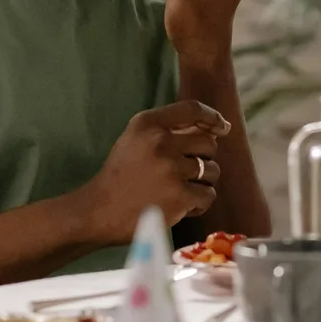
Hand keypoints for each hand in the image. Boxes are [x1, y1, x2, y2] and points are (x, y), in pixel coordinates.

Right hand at [76, 100, 230, 242]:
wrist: (98, 211)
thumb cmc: (121, 175)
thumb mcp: (135, 140)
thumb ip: (168, 129)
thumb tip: (215, 127)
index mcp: (147, 124)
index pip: (192, 109)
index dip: (212, 117)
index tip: (222, 128)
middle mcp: (160, 142)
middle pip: (208, 144)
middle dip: (203, 159)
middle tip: (184, 174)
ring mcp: (171, 170)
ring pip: (212, 171)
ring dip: (201, 183)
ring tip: (178, 191)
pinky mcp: (179, 196)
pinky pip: (208, 195)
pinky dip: (198, 204)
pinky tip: (179, 207)